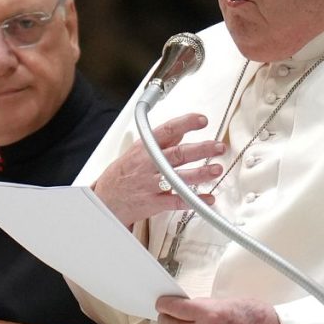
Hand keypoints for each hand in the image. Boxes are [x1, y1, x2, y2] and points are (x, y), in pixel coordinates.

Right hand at [93, 113, 224, 226]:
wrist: (104, 201)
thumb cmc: (121, 176)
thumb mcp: (136, 152)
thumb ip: (160, 143)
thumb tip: (180, 132)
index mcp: (144, 149)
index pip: (167, 130)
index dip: (186, 123)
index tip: (202, 120)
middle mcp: (148, 165)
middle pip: (178, 153)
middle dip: (202, 149)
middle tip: (219, 147)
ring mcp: (151, 184)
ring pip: (179, 177)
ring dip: (201, 173)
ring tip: (217, 169)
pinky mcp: (154, 203)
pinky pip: (177, 202)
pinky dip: (194, 200)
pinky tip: (208, 198)